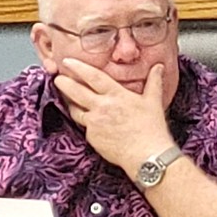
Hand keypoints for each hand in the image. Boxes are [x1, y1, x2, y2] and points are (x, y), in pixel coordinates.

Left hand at [53, 58, 173, 173]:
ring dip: (70, 102)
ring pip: (75, 109)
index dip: (78, 67)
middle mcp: (102, 107)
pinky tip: (87, 120)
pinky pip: (84, 126)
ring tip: (68, 98)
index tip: (67, 61)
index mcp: (116, 95)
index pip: (92, 76)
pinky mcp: (92, 137)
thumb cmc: (152, 128)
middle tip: (57, 78)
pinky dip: (85, 121)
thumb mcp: (153, 101)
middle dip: (63, 83)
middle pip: (75, 91)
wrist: (147, 155)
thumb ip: (154, 82)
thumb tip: (158, 67)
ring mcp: (94, 122)